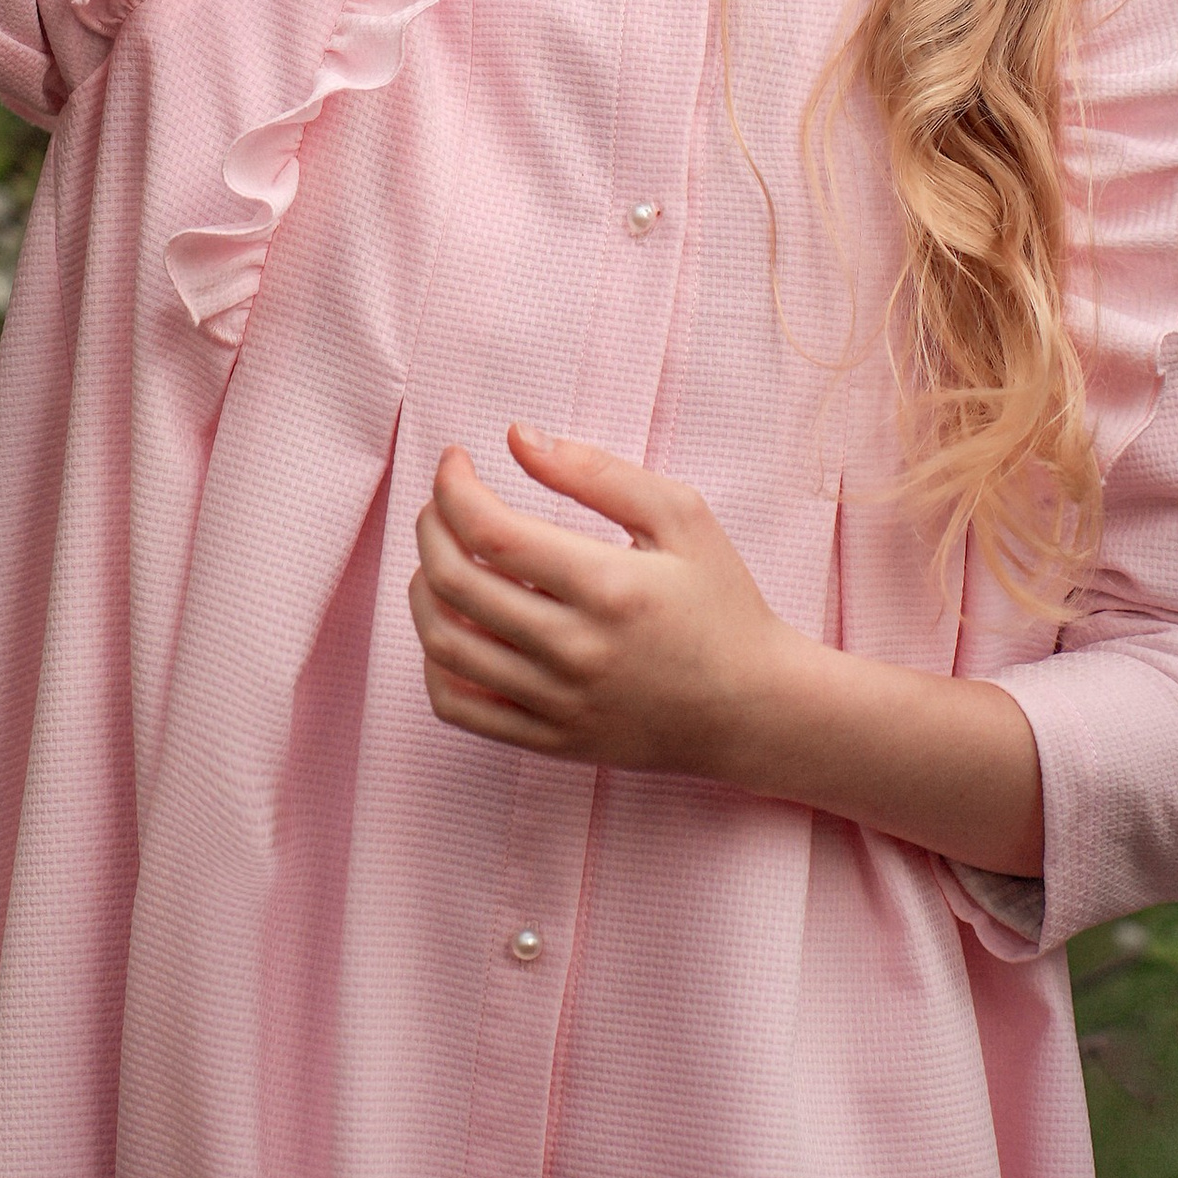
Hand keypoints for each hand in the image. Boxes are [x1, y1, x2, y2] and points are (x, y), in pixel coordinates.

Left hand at [409, 422, 796, 776]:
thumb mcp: (680, 517)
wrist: (754, 708)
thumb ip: (597, 472)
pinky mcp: (550, 740)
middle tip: (442, 502)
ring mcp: (558, 703)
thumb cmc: (720, 604)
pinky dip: (435, 661)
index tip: (456, 462)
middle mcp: (575, 650)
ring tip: (442, 557)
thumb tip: (517, 437)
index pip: (490, 531)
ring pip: (444, 646)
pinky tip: (453, 624)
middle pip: (454, 583)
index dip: (454, 487)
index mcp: (606, 587)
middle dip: (430, 526)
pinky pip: (459, 706)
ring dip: (424, 589)